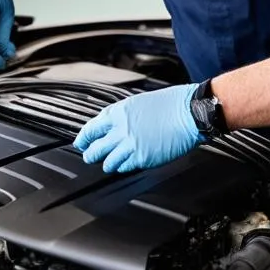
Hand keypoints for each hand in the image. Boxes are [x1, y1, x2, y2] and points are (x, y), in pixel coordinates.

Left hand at [73, 84, 200, 172]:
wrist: (189, 113)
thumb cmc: (170, 104)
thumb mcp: (139, 103)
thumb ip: (122, 116)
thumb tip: (112, 127)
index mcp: (119, 113)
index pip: (92, 129)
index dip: (84, 138)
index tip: (81, 143)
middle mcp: (121, 130)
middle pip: (96, 148)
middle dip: (90, 154)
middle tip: (89, 156)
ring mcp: (131, 146)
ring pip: (108, 162)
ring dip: (107, 163)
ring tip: (109, 163)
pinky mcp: (142, 158)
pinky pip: (125, 167)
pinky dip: (122, 167)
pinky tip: (124, 164)